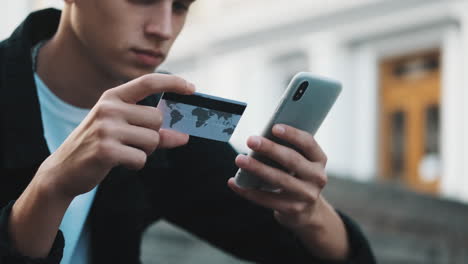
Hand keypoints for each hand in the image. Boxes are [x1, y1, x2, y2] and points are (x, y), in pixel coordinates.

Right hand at [36, 73, 194, 198]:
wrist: (63, 170)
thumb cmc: (98, 146)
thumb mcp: (122, 131)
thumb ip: (153, 131)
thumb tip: (184, 136)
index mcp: (112, 97)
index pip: (148, 82)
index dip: (173, 83)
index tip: (192, 88)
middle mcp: (109, 108)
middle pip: (157, 118)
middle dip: (153, 135)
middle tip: (134, 143)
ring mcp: (106, 128)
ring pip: (152, 139)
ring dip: (145, 151)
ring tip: (123, 152)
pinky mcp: (106, 150)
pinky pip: (141, 158)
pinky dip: (135, 164)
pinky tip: (118, 162)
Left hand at [228, 124, 327, 228]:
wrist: (307, 212)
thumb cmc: (298, 179)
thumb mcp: (301, 164)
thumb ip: (288, 151)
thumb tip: (261, 139)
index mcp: (319, 160)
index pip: (308, 143)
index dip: (292, 135)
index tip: (274, 128)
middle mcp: (317, 177)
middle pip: (292, 160)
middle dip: (270, 149)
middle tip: (251, 141)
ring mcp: (306, 195)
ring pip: (279, 179)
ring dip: (257, 168)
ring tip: (240, 160)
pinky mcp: (293, 209)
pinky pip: (267, 199)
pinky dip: (249, 191)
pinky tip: (236, 183)